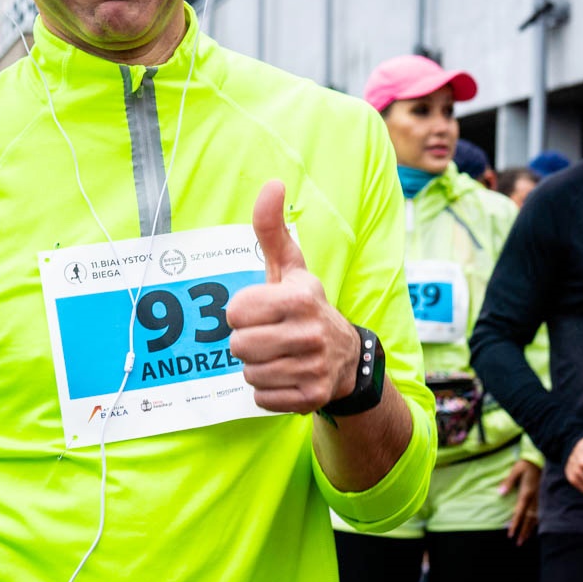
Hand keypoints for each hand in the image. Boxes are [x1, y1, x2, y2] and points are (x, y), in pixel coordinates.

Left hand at [226, 181, 360, 413]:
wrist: (346, 358)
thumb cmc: (304, 307)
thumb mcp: (290, 268)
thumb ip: (273, 229)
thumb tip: (272, 183)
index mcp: (300, 298)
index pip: (235, 312)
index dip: (242, 313)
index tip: (261, 312)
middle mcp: (309, 332)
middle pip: (238, 346)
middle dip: (247, 342)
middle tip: (268, 336)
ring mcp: (313, 367)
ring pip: (249, 373)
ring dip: (257, 366)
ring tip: (279, 355)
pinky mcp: (311, 397)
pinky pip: (262, 398)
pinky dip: (269, 391)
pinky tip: (287, 375)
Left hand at [501, 459, 541, 541]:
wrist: (541, 459)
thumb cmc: (526, 464)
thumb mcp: (516, 470)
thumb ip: (508, 482)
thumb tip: (500, 493)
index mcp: (527, 493)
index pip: (519, 512)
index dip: (515, 524)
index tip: (511, 534)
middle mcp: (534, 498)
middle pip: (528, 519)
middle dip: (523, 531)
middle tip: (519, 543)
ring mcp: (540, 499)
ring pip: (536, 517)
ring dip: (530, 529)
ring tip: (526, 539)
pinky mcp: (544, 497)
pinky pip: (541, 513)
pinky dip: (537, 522)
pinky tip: (536, 527)